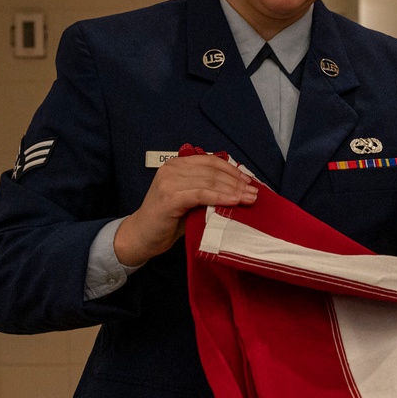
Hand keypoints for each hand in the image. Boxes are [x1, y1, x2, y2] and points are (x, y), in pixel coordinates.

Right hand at [114, 154, 257, 265]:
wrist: (142, 236)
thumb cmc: (169, 219)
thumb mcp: (191, 198)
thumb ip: (208, 189)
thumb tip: (239, 188)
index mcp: (177, 164)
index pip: (210, 161)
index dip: (232, 170)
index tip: (249, 181)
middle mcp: (172, 168)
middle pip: (213, 171)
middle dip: (237, 182)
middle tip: (254, 193)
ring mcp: (169, 182)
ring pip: (210, 181)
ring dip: (233, 190)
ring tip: (250, 198)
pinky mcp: (170, 198)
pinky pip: (202, 194)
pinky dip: (220, 197)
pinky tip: (234, 202)